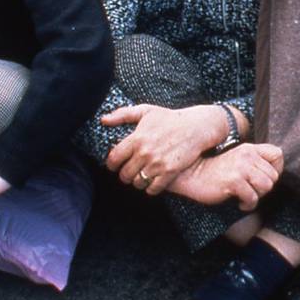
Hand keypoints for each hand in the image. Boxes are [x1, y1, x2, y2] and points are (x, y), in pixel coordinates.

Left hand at [103, 103, 235, 194]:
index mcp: (136, 138)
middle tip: (127, 173)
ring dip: (136, 182)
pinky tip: (151, 182)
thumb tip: (103, 120)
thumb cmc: (170, 118)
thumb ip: (123, 114)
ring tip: (139, 177)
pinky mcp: (169, 172)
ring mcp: (157, 164)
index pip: (114, 158)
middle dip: (124, 175)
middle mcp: (145, 152)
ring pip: (137, 182)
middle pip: (125, 174)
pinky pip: (153, 189)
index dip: (111, 165)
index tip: (113, 166)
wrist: (195, 127)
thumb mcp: (146, 111)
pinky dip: (149, 189)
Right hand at [168, 143, 283, 210]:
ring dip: (258, 196)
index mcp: (249, 149)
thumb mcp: (236, 160)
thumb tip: (273, 175)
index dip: (276, 169)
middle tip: (251, 190)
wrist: (192, 175)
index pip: (277, 154)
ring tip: (246, 196)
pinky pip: (253, 198)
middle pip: (274, 176)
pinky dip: (247, 205)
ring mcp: (240, 167)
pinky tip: (239, 203)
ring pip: (267, 186)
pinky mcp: (234, 181)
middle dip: (264, 187)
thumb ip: (253, 161)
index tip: (264, 178)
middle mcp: (247, 155)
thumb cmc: (214, 171)